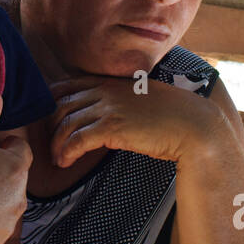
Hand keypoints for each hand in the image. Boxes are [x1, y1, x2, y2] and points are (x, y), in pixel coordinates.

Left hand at [48, 75, 214, 167]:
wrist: (193, 125)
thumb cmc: (171, 116)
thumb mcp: (139, 99)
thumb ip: (118, 100)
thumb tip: (104, 115)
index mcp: (109, 82)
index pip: (66, 86)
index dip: (52, 104)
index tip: (51, 123)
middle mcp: (104, 91)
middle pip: (60, 105)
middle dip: (50, 127)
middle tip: (52, 144)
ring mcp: (108, 107)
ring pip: (65, 124)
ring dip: (56, 144)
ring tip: (58, 159)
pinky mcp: (112, 127)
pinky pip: (77, 139)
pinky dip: (66, 152)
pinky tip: (66, 162)